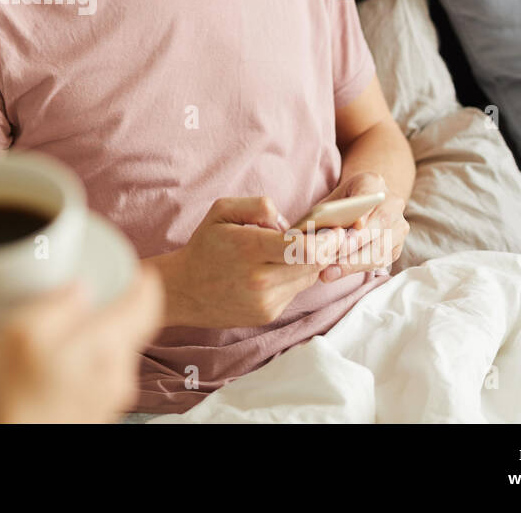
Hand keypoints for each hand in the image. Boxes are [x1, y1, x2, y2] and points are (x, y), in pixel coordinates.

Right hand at [0, 263, 164, 422]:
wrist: (2, 454)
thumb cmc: (6, 402)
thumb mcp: (20, 334)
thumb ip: (56, 304)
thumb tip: (79, 288)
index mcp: (105, 346)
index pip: (147, 305)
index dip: (143, 280)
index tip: (133, 266)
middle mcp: (117, 375)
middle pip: (131, 327)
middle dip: (114, 306)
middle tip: (88, 287)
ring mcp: (107, 399)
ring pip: (112, 351)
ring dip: (94, 334)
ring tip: (60, 325)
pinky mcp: (92, 414)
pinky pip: (96, 373)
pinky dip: (81, 359)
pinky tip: (52, 361)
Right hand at [153, 196, 346, 328]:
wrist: (184, 290)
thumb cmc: (206, 245)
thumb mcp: (222, 210)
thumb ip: (259, 206)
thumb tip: (289, 223)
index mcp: (250, 249)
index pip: (306, 249)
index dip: (328, 239)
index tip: (335, 230)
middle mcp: (260, 279)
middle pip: (315, 264)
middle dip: (326, 249)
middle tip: (330, 235)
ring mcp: (266, 301)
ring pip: (308, 278)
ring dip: (310, 263)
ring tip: (297, 250)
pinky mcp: (268, 314)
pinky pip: (295, 291)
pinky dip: (294, 278)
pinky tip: (278, 268)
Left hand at [317, 171, 409, 282]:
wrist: (363, 206)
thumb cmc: (341, 204)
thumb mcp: (330, 200)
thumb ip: (324, 213)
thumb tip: (312, 233)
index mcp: (373, 182)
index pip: (369, 195)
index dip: (363, 212)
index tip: (354, 226)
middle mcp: (392, 202)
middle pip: (379, 224)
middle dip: (355, 243)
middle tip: (332, 258)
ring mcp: (399, 224)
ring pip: (381, 247)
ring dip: (354, 262)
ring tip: (330, 271)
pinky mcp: (398, 245)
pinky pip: (382, 260)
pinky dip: (359, 268)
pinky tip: (339, 272)